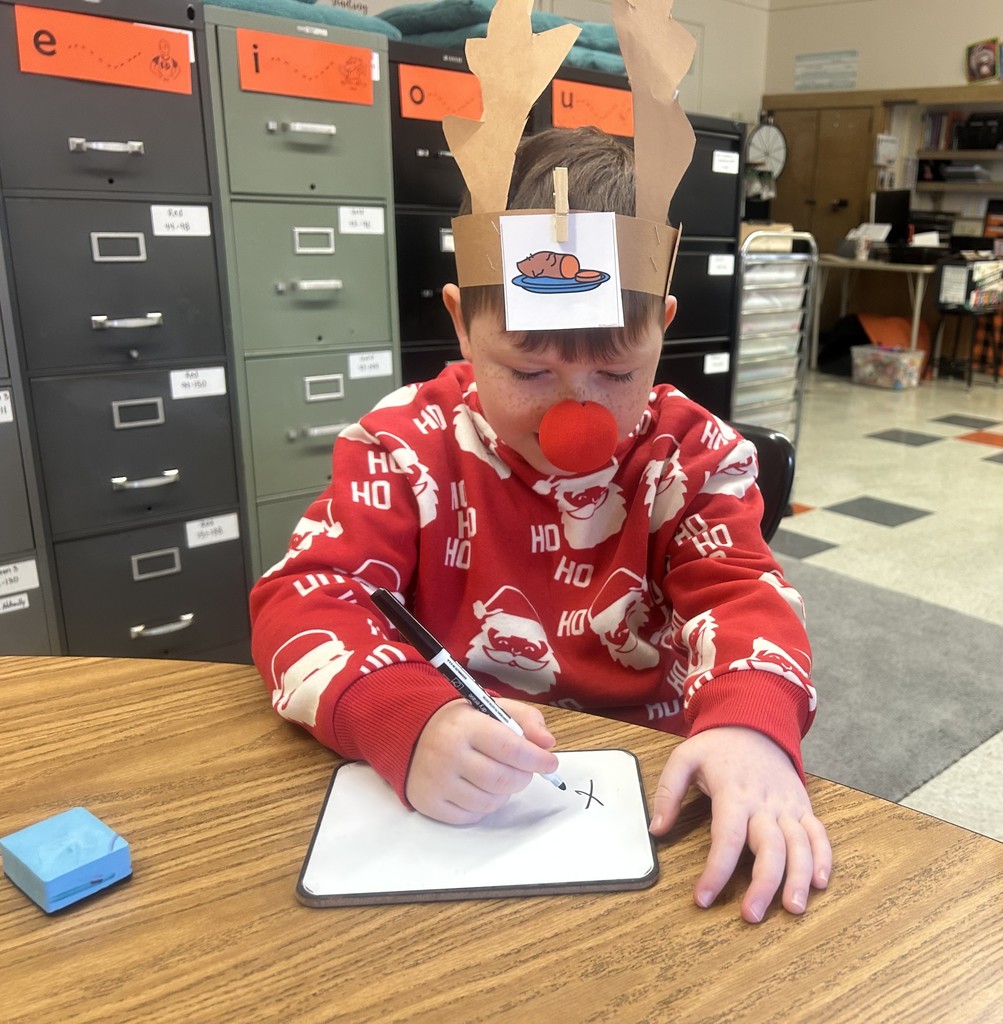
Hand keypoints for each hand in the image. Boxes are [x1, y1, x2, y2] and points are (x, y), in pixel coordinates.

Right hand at [406, 699, 559, 824]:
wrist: (414, 733)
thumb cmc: (462, 722)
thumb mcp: (492, 708)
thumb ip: (525, 719)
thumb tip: (547, 743)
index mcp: (465, 725)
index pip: (509, 748)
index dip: (536, 759)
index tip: (550, 763)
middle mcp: (448, 753)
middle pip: (502, 780)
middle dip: (523, 777)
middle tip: (524, 770)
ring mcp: (437, 781)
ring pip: (490, 802)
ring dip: (504, 793)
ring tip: (498, 776)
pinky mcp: (429, 802)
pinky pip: (471, 816)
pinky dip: (483, 806)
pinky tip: (478, 788)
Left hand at [648, 726, 830, 923]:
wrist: (754, 723)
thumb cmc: (717, 746)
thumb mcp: (684, 758)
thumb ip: (668, 792)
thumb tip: (656, 830)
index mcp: (733, 792)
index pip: (727, 838)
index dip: (716, 871)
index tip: (703, 899)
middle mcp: (765, 802)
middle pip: (769, 848)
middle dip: (763, 885)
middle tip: (751, 916)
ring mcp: (787, 805)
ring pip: (799, 845)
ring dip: (798, 878)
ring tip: (793, 909)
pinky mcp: (803, 806)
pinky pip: (819, 833)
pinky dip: (823, 857)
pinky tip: (820, 882)